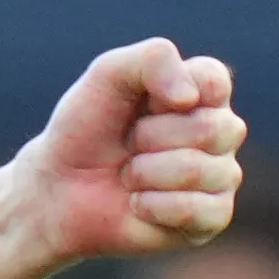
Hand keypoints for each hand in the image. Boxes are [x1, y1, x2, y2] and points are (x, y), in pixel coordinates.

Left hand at [16, 40, 244, 273]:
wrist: (58, 188)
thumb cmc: (86, 128)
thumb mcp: (108, 74)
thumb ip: (153, 60)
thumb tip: (190, 99)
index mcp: (203, 92)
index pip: (215, 81)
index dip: (169, 94)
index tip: (141, 104)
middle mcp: (220, 132)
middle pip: (212, 129)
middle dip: (151, 137)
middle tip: (129, 144)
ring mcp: (220, 176)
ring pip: (199, 171)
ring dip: (145, 173)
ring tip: (129, 174)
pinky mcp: (211, 218)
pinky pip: (200, 211)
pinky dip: (153, 206)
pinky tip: (137, 203)